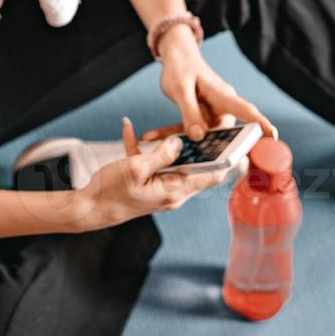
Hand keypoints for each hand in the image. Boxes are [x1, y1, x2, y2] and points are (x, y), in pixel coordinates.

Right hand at [76, 118, 233, 228]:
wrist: (88, 208)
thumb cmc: (110, 193)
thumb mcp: (135, 169)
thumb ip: (161, 155)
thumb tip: (180, 143)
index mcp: (174, 191)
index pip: (211, 176)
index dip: (229, 163)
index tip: (245, 151)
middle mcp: (173, 192)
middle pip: (195, 166)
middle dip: (197, 145)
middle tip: (209, 127)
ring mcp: (162, 188)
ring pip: (173, 161)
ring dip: (164, 145)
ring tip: (152, 132)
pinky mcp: (150, 183)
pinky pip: (154, 163)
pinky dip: (145, 149)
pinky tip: (130, 132)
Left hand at [154, 23, 278, 142]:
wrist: (175, 55)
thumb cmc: (181, 66)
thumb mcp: (181, 89)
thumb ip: (190, 112)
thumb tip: (199, 137)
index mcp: (223, 96)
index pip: (246, 111)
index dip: (260, 125)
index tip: (272, 138)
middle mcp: (222, 107)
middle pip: (224, 133)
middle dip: (212, 151)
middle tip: (198, 166)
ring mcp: (211, 113)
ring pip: (203, 136)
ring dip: (182, 143)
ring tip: (156, 146)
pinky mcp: (200, 117)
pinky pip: (189, 130)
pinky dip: (172, 134)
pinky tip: (150, 137)